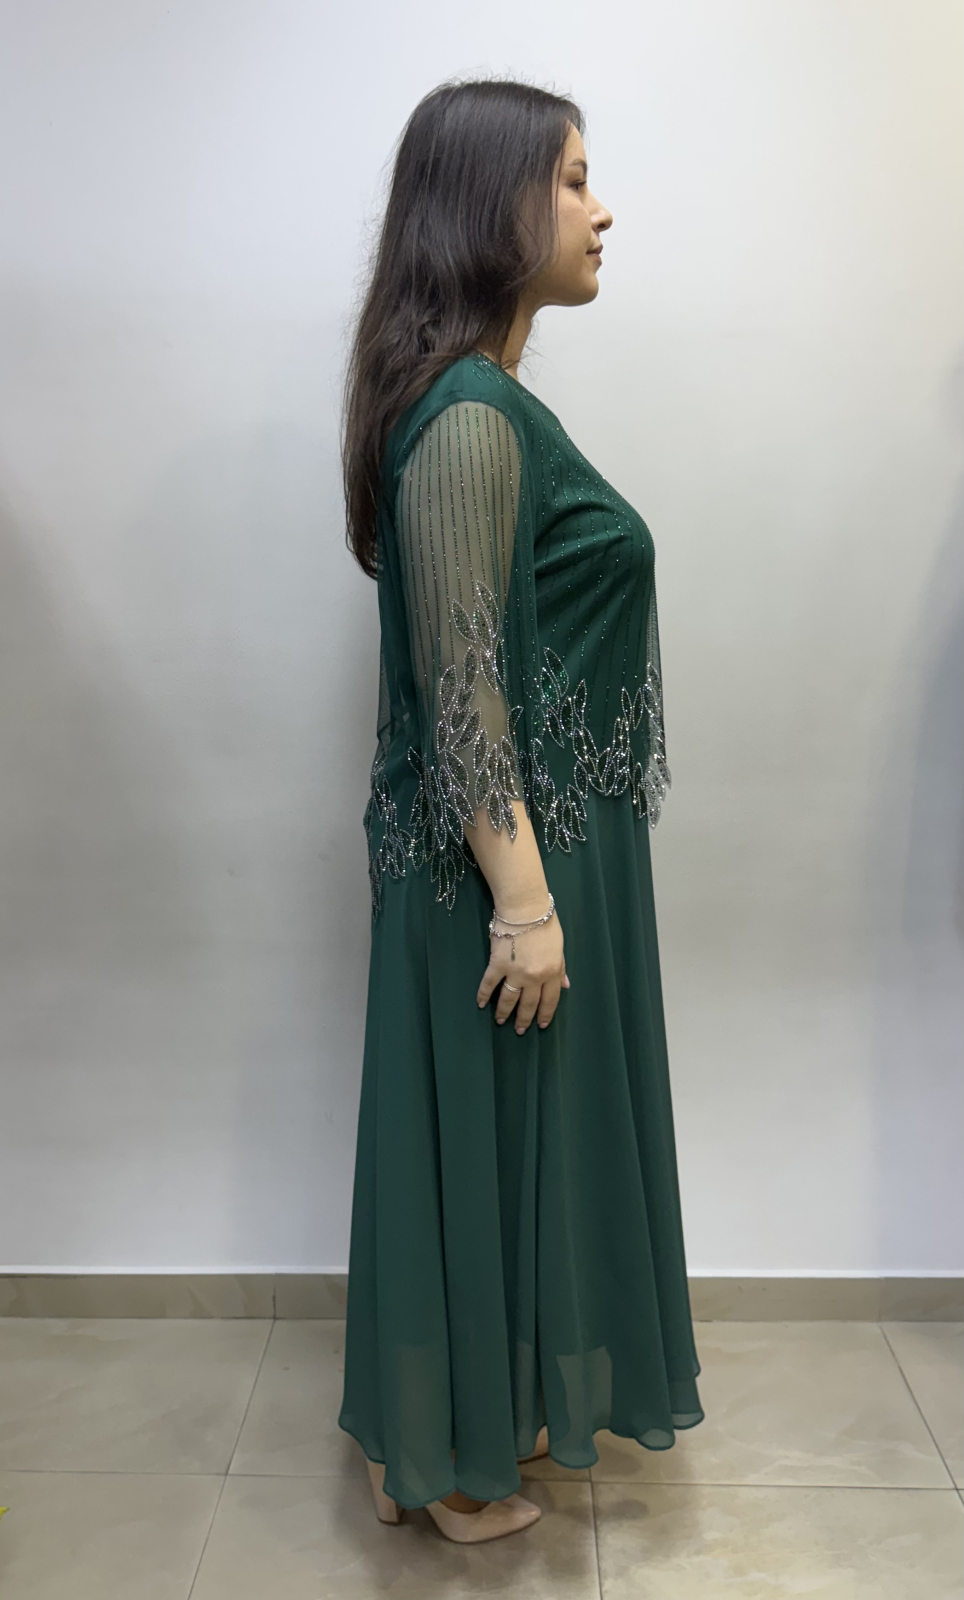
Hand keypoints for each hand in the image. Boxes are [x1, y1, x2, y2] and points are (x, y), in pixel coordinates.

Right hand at [476, 906, 568, 1033]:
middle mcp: (534, 977)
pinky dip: (483, 995)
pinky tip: (481, 1004)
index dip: (545, 1014)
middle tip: (520, 1030)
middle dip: (524, 1020)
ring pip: (509, 999)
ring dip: (504, 1012)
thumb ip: (560, 968)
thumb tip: (564, 985)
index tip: (541, 1025)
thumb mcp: (559, 947)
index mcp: (552, 972)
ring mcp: (515, 972)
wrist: (524, 909)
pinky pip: (489, 984)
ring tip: (501, 1021)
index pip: (550, 1000)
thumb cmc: (545, 923)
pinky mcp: (497, 965)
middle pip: (529, 1004)